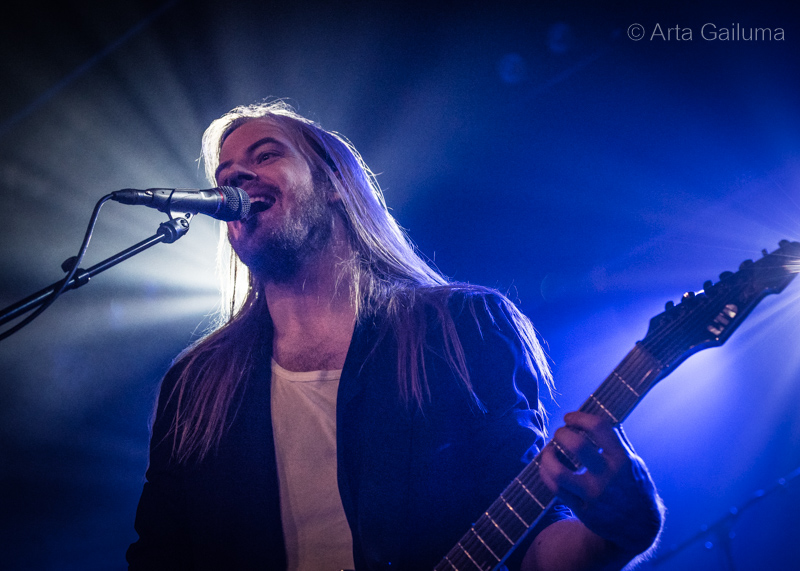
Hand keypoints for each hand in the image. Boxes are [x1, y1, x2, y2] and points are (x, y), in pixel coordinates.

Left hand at [538, 412, 663, 555]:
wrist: (640, 528)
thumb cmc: (635, 488)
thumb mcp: (635, 463)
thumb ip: (617, 440)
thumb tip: (597, 415)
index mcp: (623, 460)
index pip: (598, 427)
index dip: (579, 417)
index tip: (570, 417)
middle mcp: (609, 476)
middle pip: (575, 445)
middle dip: (561, 433)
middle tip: (560, 434)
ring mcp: (594, 495)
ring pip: (558, 471)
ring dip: (547, 456)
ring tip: (549, 451)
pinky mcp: (583, 510)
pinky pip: (555, 488)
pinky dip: (546, 473)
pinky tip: (547, 467)